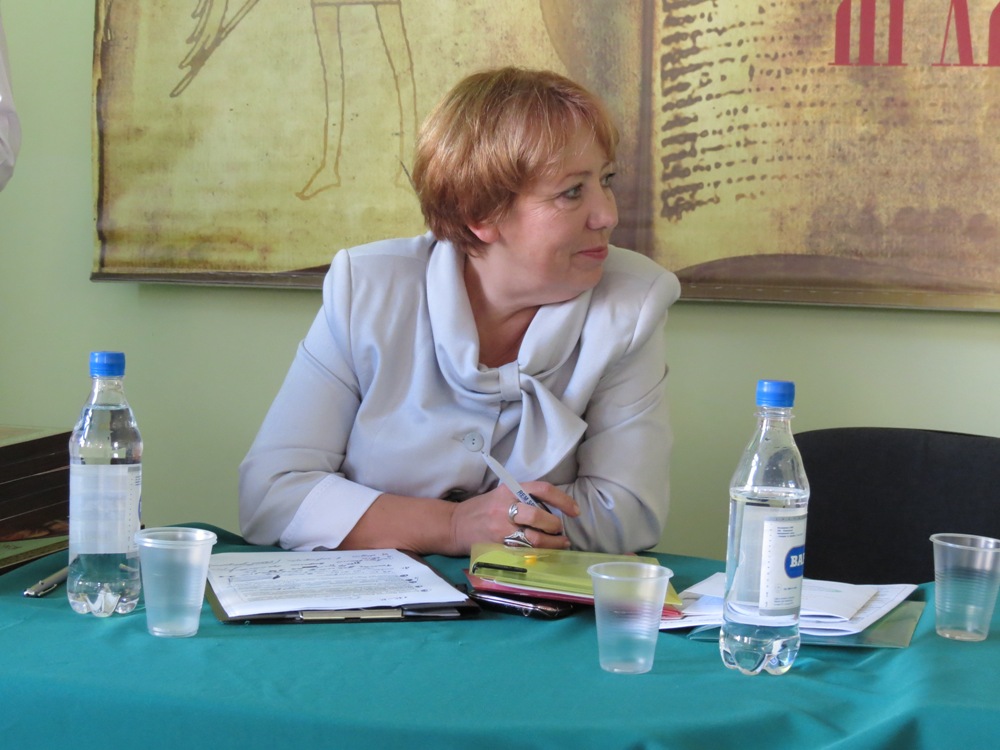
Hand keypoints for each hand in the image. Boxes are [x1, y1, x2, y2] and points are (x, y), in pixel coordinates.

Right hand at [450, 482, 579, 552]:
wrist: (454, 524)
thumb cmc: (482, 509)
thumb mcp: (501, 494)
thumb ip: (524, 497)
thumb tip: (554, 509)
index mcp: (509, 490)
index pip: (542, 489)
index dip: (563, 500)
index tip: (575, 511)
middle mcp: (505, 506)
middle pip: (539, 516)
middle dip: (555, 526)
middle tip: (560, 531)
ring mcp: (500, 528)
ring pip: (533, 538)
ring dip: (552, 543)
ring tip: (559, 544)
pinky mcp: (497, 546)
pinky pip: (523, 552)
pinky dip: (538, 553)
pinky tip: (544, 553)